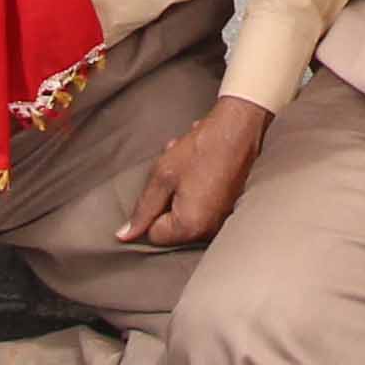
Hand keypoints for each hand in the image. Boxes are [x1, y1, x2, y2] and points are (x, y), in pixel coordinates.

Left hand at [118, 95, 272, 244]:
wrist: (238, 129)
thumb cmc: (201, 150)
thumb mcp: (162, 176)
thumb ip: (143, 209)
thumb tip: (125, 235)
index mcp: (190, 227)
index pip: (154, 233)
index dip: (152, 208)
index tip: (162, 186)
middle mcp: (209, 231)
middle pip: (172, 226)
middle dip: (167, 200)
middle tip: (174, 175)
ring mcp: (222, 221)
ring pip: (186, 213)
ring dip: (181, 192)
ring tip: (188, 167)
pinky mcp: (229, 209)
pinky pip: (202, 205)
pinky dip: (197, 189)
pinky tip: (200, 169)